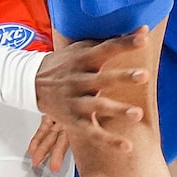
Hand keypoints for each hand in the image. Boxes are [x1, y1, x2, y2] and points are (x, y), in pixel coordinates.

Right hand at [26, 28, 149, 170]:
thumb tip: (143, 30)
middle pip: (102, 78)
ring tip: (138, 114)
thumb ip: (110, 41)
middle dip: (123, 77)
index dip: (125, 43)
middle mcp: (79, 80)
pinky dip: (109, 141)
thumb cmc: (65, 63)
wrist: (32, 83)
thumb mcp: (82, 48)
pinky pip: (93, 133)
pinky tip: (127, 146)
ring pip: (98, 107)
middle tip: (144, 75)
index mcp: (83, 59)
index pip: (106, 49)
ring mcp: (76, 102)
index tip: (144, 37)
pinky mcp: (74, 121)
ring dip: (118, 110)